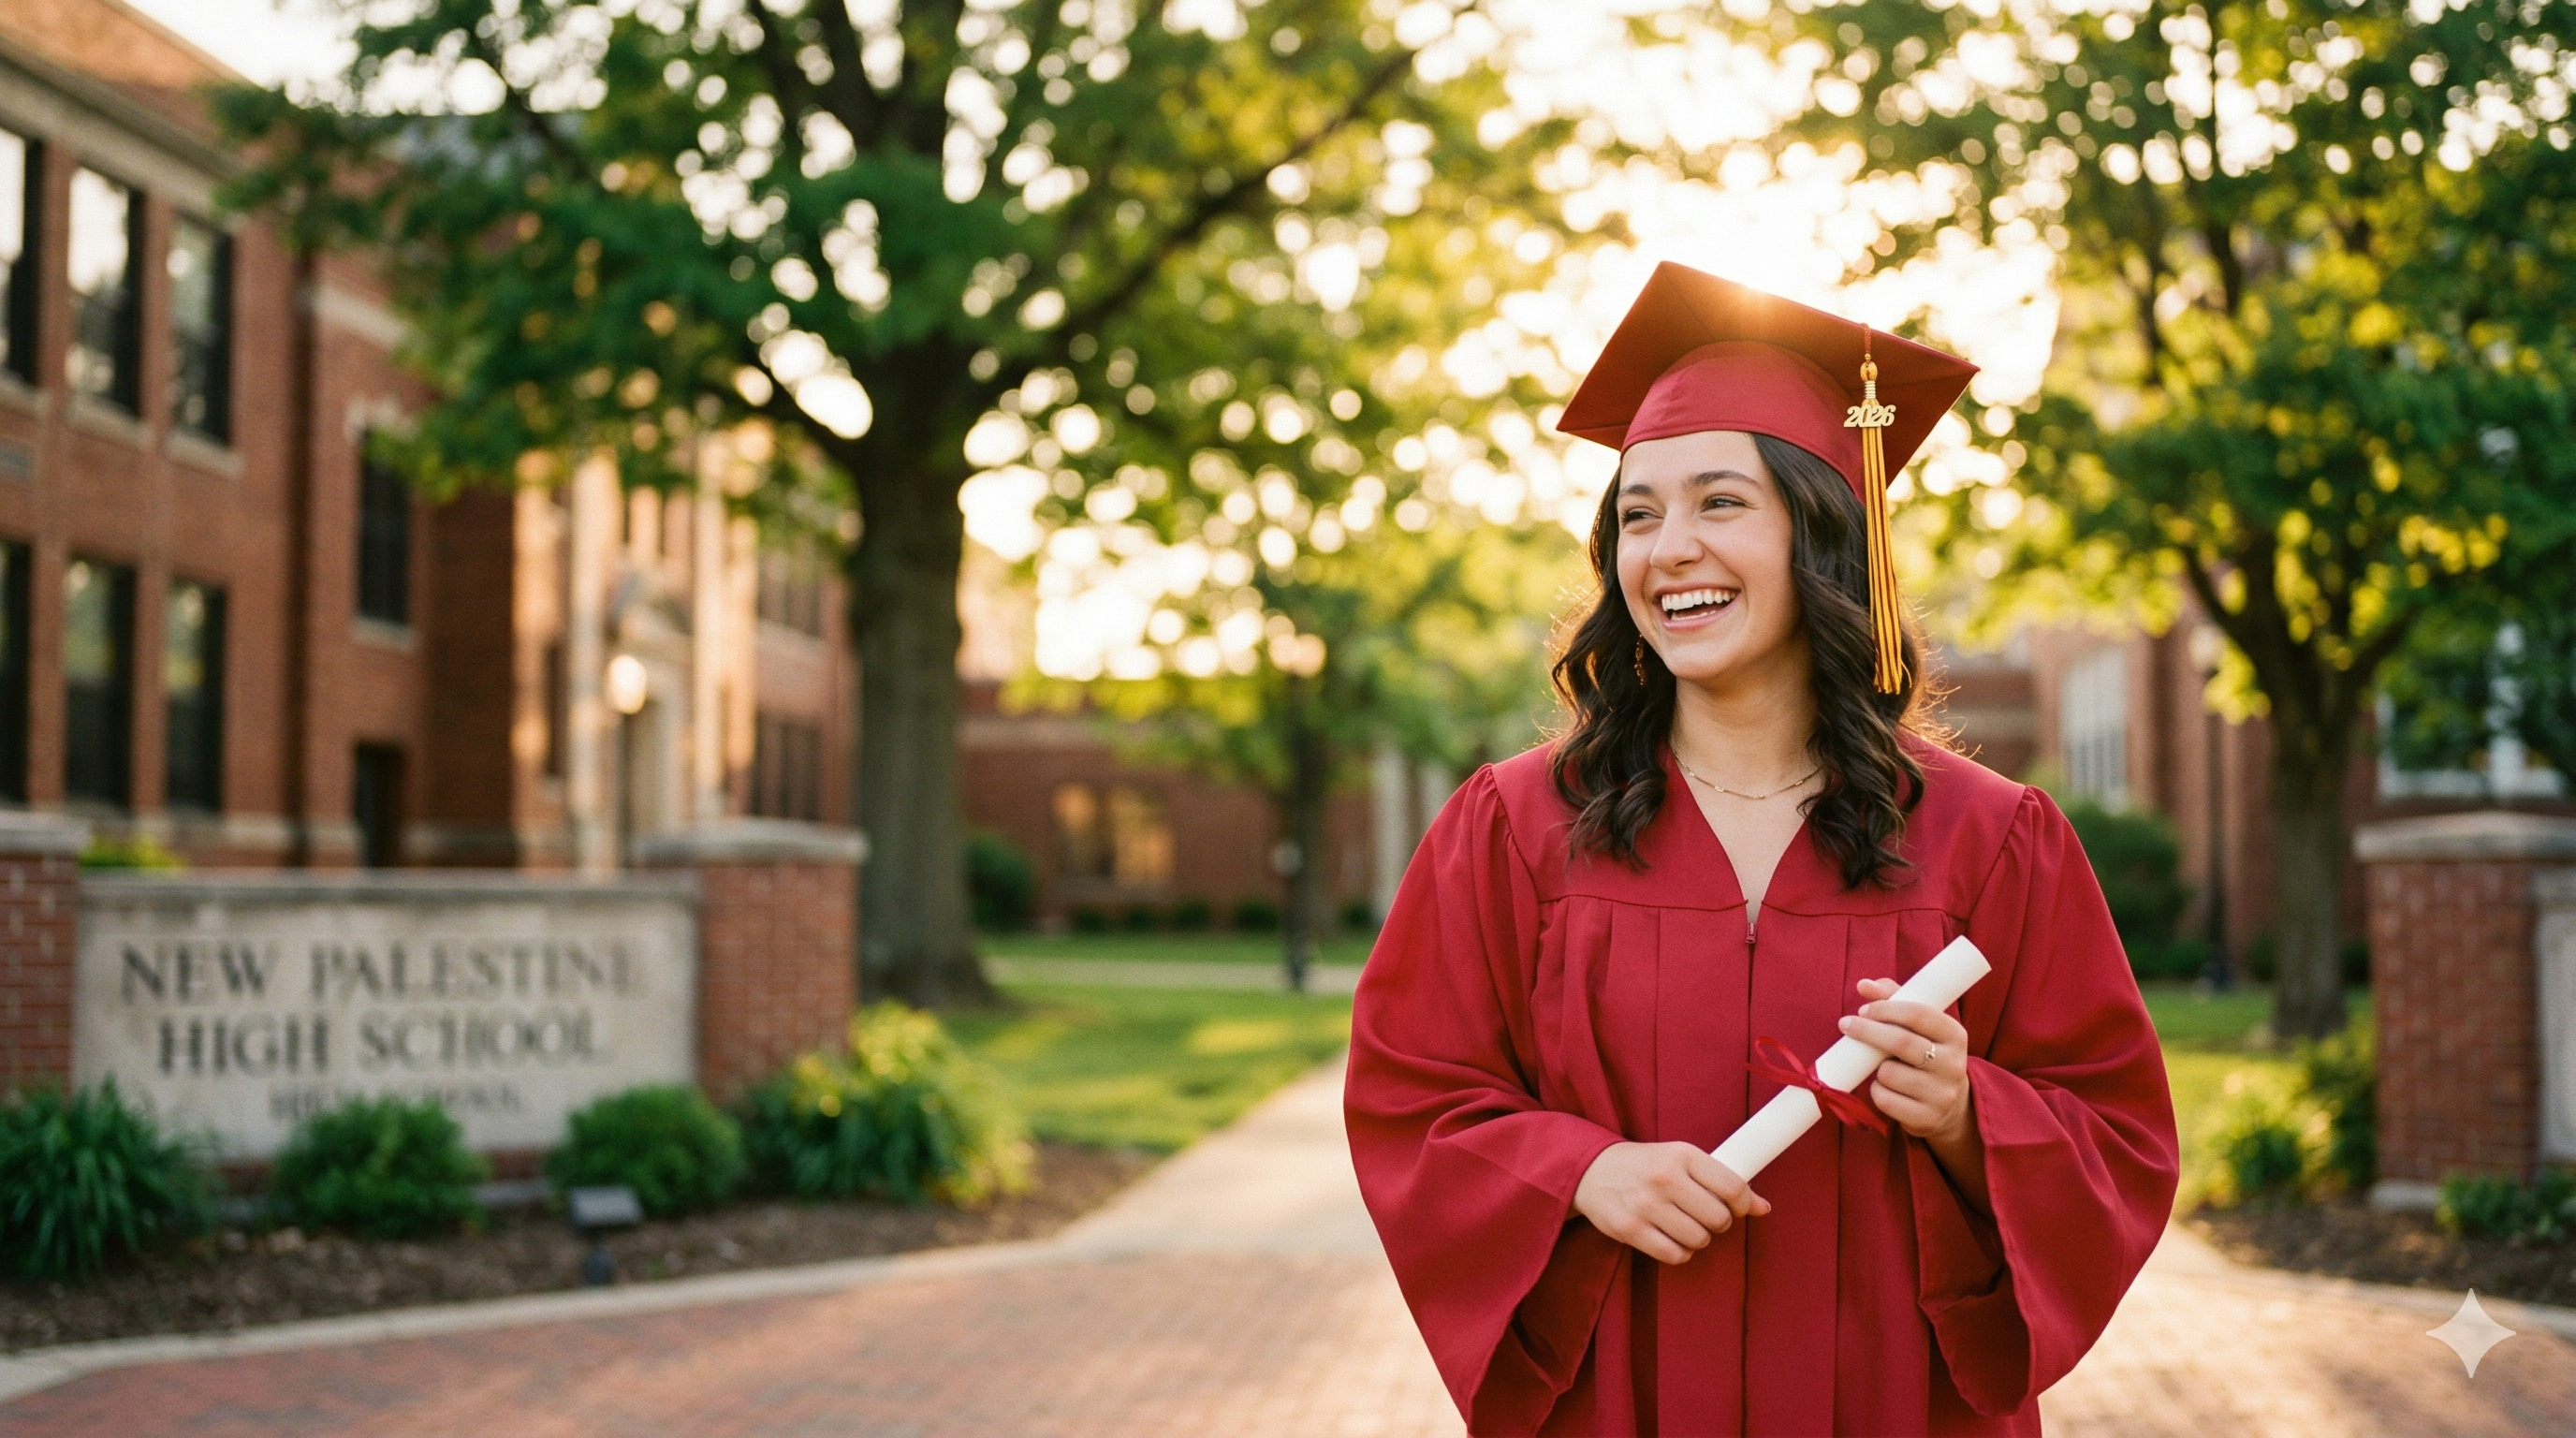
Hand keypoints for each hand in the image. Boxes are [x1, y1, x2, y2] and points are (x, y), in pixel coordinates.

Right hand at [1572, 1141, 1769, 1264]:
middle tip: (1703, 1216)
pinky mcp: (1630, 1229)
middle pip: (1719, 1219)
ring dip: (1697, 1238)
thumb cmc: (1647, 1166)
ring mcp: (1646, 1205)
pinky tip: (1670, 1238)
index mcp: (1682, 1155)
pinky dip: (1680, 1252)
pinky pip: (1675, 1255)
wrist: (1592, 1170)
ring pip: (1699, 1240)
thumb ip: (1722, 1181)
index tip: (1735, 1207)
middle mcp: (1665, 1178)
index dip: (1743, 1204)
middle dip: (1718, 1223)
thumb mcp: (1683, 1160)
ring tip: (1683, 1225)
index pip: (1733, 1187)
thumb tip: (1763, 1208)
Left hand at [1838, 976, 1973, 1143]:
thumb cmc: (1925, 1054)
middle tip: (1846, 1024)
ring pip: (1889, 1073)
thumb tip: (1864, 985)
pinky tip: (1885, 1088)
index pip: (1919, 1013)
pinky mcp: (1927, 1118)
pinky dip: (1877, 1091)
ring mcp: (1942, 1094)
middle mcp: (1954, 1065)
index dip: (1886, 1008)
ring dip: (1875, 1067)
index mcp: (1955, 1035)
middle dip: (1868, 1031)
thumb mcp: (1919, 1027)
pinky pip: (1886, 1100)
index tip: (1863, 1009)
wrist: (1949, 1106)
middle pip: (1902, 1042)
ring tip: (1881, 1066)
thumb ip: (1894, 999)